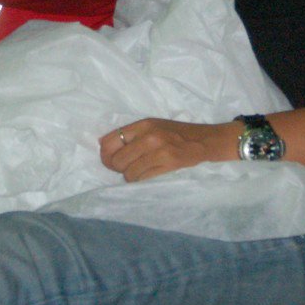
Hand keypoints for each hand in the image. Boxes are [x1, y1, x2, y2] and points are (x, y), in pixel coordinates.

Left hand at [98, 118, 234, 181]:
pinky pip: (142, 178)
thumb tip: (102, 144)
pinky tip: (146, 174)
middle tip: (126, 168)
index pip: (110, 141)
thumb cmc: (175, 133)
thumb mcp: (152, 126)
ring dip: (130, 176)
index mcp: (143, 125)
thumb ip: (130, 134)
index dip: (105, 155)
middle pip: (117, 160)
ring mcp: (159, 151)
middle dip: (118, 168)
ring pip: (128, 173)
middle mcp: (149, 136)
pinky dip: (140, 179)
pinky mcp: (168, 164)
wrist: (203, 141)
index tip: (110, 160)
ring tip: (138, 171)